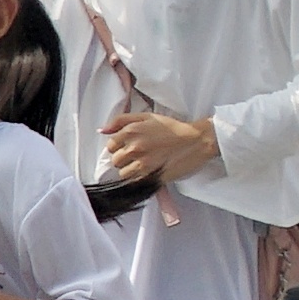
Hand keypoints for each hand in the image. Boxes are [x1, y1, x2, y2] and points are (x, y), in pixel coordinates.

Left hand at [100, 109, 217, 188]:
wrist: (196, 141)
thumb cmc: (173, 128)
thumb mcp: (147, 116)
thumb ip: (121, 120)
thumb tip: (102, 130)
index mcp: (131, 131)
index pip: (110, 146)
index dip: (119, 147)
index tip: (129, 147)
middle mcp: (134, 147)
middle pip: (116, 161)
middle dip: (124, 159)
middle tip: (138, 156)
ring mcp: (143, 163)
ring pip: (123, 173)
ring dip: (130, 171)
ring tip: (144, 165)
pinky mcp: (152, 176)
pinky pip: (135, 182)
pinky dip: (139, 179)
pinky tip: (149, 171)